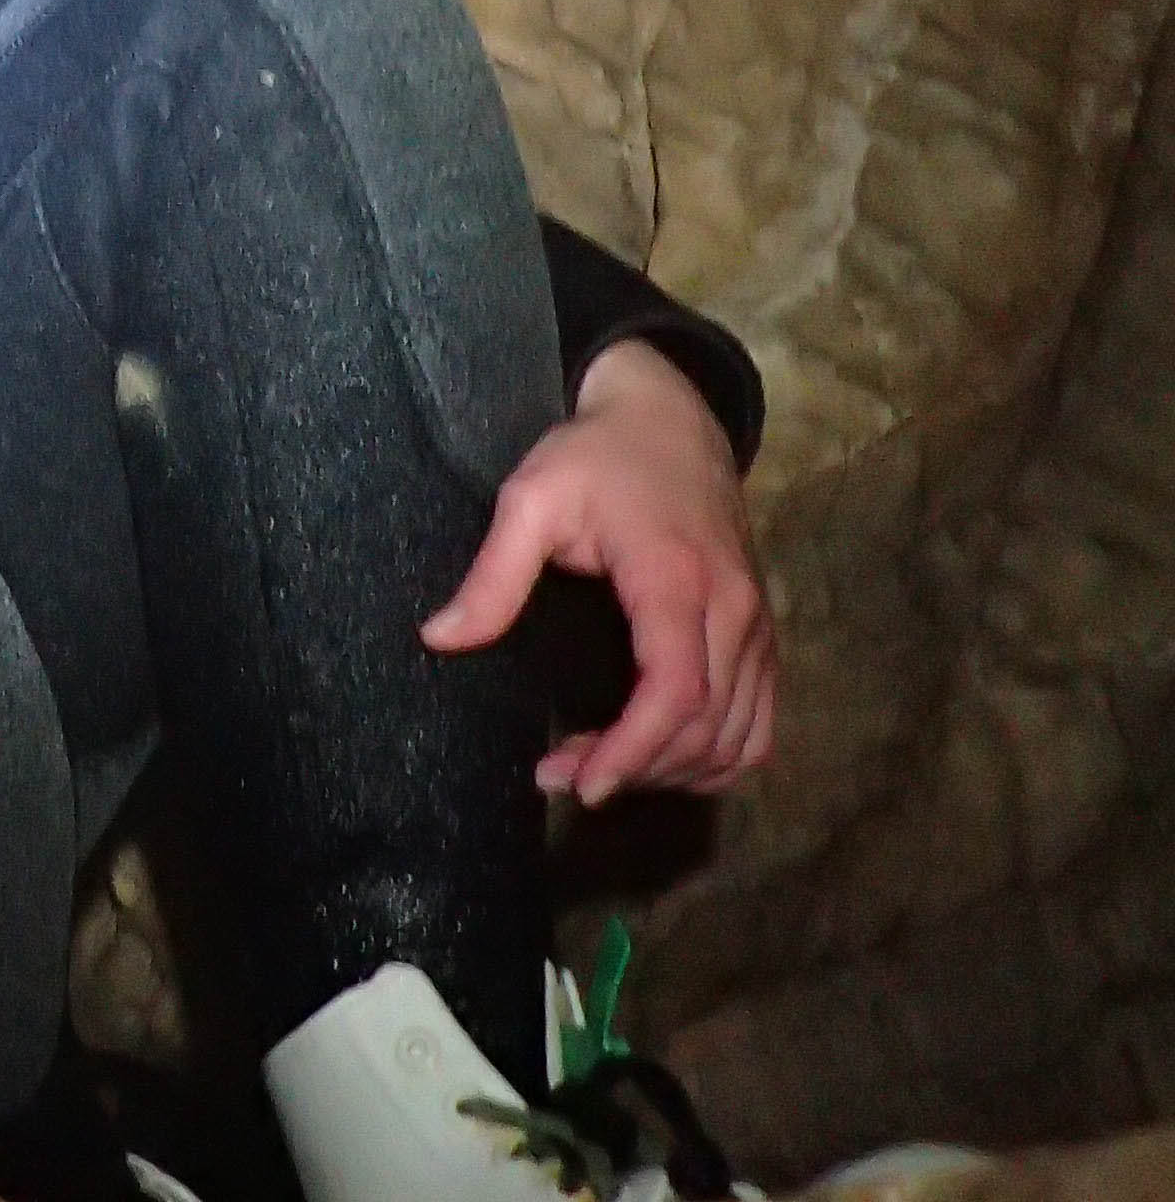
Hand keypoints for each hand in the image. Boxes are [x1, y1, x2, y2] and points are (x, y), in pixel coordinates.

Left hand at [421, 337, 774, 806]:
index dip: (632, 752)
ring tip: (599, 767)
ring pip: (740, 736)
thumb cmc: (597, 454)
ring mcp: (757, 623)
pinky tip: (659, 756)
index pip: (675, 692)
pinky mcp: (762, 632)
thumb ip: (492, 574)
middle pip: (705, 728)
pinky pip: (760, 721)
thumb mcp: (531, 498)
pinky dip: (717, 755)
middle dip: (634, 770)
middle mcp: (734, 609)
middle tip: (560, 774)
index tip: (581, 786)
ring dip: (674, 771)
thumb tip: (439, 637)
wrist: (670, 416)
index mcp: (677, 579)